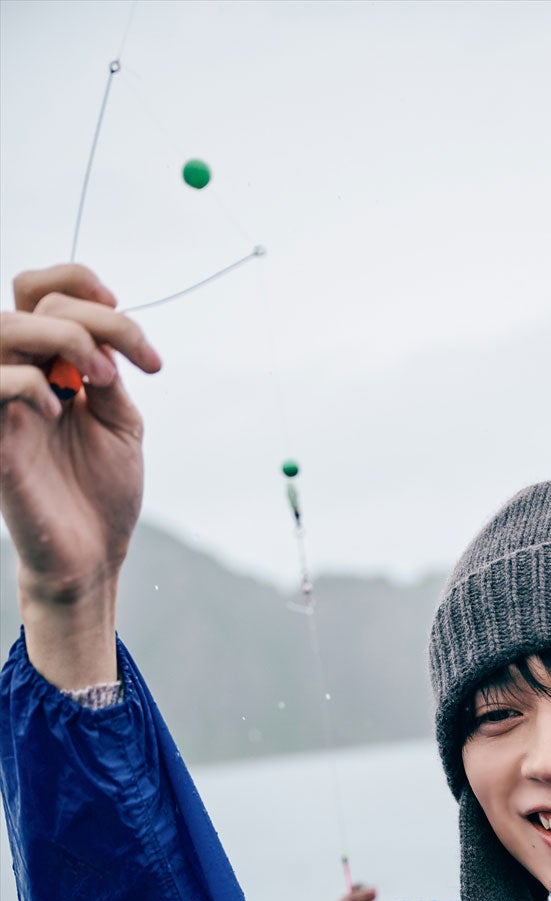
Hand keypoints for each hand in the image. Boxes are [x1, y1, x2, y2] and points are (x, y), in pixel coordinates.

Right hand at [0, 264, 160, 596]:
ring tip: (100, 380)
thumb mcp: (119, 420)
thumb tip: (100, 331)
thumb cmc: (104, 492)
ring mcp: (4, 404)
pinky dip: (27, 381)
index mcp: (51, 364)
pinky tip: (59, 409)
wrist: (94, 554)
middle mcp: (22, 374)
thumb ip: (106, 369)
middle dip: (89, 318)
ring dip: (62, 338)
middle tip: (123, 369)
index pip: (41, 291)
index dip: (77, 281)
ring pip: (2, 327)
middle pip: (29, 300)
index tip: (123, 308)